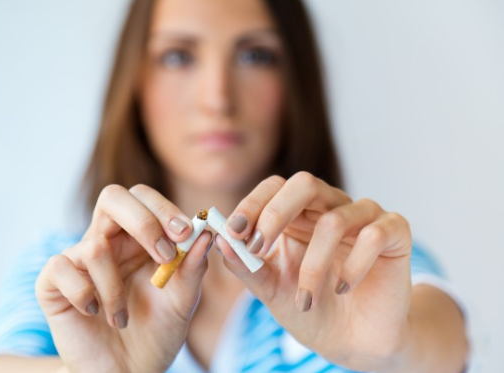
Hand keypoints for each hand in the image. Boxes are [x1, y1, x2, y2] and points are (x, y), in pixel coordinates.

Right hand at [36, 184, 211, 372]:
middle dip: (143, 222)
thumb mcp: (183, 302)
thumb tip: (207, 233)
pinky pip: (61, 269)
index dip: (163, 209)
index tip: (185, 234)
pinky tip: (95, 313)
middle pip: (113, 197)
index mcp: (137, 238)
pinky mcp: (52, 284)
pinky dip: (84, 295)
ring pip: (95, 245)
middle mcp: (107, 241)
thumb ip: (193, 267)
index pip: (143, 198)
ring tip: (122, 317)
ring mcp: (77, 260)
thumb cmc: (156, 332)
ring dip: (115, 289)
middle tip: (164, 255)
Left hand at [217, 172, 412, 371]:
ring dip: (313, 266)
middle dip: (275, 213)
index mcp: (298, 214)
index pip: (274, 188)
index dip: (252, 204)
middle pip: (304, 184)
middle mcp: (331, 207)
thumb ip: (246, 266)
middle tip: (258, 246)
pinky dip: (353, 266)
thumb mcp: (271, 290)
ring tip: (305, 301)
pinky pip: (374, 235)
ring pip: (335, 220)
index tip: (233, 233)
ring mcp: (365, 217)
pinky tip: (343, 289)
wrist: (354, 342)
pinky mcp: (395, 232)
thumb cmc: (311, 309)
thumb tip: (220, 242)